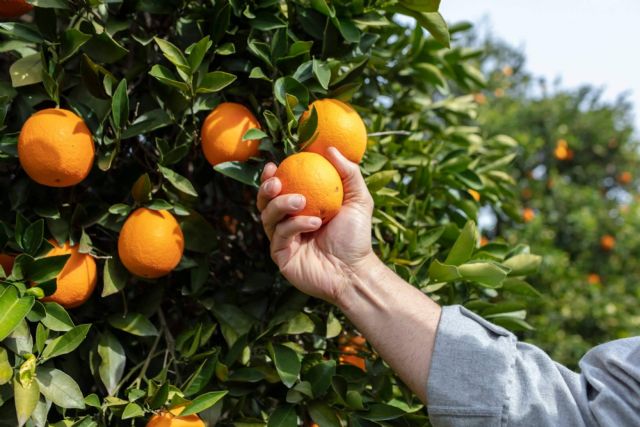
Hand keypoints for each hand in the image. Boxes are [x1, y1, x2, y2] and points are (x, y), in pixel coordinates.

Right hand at [257, 147, 375, 304]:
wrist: (355, 271)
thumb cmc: (356, 236)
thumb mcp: (359, 199)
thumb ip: (348, 173)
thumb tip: (330, 148)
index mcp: (300, 209)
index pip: (279, 189)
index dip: (271, 176)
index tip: (274, 165)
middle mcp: (288, 223)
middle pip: (265, 202)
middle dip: (266, 189)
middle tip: (277, 181)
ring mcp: (283, 241)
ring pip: (267, 216)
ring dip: (281, 204)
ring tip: (301, 201)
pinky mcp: (281, 256)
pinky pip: (280, 235)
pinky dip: (295, 224)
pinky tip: (313, 222)